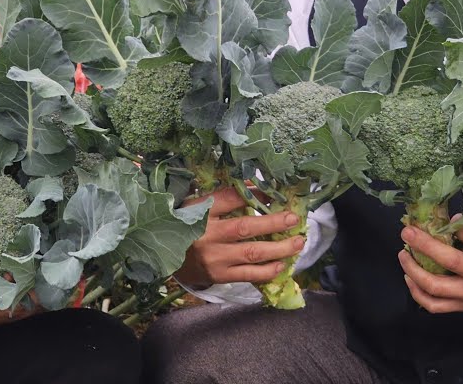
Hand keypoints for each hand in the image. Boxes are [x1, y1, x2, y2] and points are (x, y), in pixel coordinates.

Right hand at [174, 186, 304, 287]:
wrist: (164, 257)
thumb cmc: (187, 226)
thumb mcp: (200, 206)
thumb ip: (225, 197)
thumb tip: (257, 187)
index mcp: (201, 212)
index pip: (230, 198)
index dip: (253, 195)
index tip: (274, 193)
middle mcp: (208, 234)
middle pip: (245, 227)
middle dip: (273, 222)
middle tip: (295, 218)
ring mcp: (214, 258)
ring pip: (252, 253)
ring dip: (279, 248)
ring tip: (298, 242)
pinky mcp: (219, 275)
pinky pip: (248, 275)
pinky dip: (268, 270)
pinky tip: (282, 264)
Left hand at [398, 223, 462, 327]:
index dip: (452, 222)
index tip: (444, 217)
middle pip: (446, 259)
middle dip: (422, 243)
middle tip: (407, 230)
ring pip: (435, 286)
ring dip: (413, 269)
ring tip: (403, 253)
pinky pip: (436, 306)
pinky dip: (418, 294)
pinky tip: (410, 279)